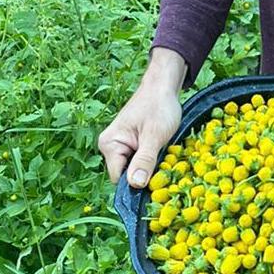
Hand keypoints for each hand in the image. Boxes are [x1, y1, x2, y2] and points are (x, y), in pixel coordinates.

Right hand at [97, 48, 185, 187]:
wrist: (163, 87)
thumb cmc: (159, 107)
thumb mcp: (154, 136)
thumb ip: (144, 160)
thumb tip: (136, 185)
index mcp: (109, 145)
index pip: (118, 178)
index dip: (136, 183)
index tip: (156, 180)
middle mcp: (110, 147)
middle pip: (126, 176)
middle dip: (145, 174)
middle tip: (164, 164)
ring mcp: (120, 146)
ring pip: (134, 170)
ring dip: (150, 167)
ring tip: (163, 153)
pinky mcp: (130, 145)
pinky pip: (139, 162)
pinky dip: (151, 160)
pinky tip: (161, 151)